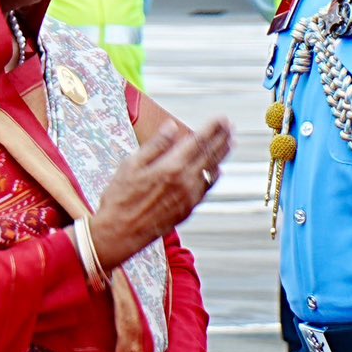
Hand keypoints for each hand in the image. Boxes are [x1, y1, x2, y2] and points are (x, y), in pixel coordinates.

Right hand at [89, 118, 230, 269]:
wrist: (120, 233)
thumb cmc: (121, 198)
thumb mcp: (132, 164)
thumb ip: (156, 145)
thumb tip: (172, 126)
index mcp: (172, 167)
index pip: (199, 142)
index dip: (213, 128)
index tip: (222, 118)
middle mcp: (186, 182)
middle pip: (211, 155)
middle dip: (222, 138)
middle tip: (230, 127)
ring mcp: (190, 198)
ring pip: (212, 172)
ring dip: (222, 155)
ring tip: (229, 143)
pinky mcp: (188, 210)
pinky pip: (207, 188)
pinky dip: (214, 175)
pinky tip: (216, 170)